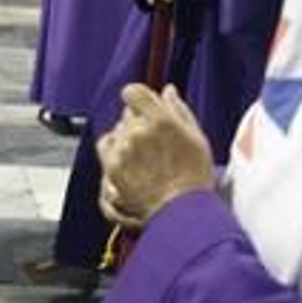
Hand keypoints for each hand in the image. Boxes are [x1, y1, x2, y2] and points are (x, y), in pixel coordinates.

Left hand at [97, 84, 213, 229]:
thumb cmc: (194, 176)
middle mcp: (138, 131)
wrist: (180, 211)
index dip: (139, 98)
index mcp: (161, 120)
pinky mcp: (112, 166)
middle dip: (139, 121)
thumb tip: (167, 90)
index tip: (145, 106)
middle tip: (154, 140)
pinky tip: (128, 159)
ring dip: (127, 136)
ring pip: (117, 129)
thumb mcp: (196, 137)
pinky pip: (105, 144)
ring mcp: (123, 149)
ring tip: (145, 156)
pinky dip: (114, 148)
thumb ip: (179, 110)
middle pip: (127, 113)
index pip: (133, 91)